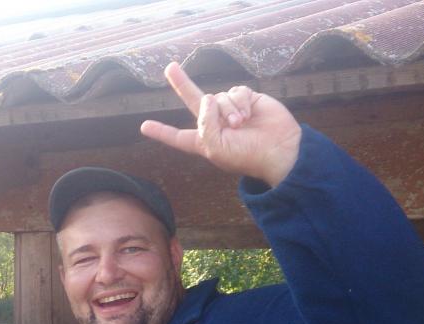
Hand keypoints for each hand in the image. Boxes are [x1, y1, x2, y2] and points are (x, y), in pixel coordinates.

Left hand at [139, 62, 301, 187]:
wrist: (278, 149)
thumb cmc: (245, 155)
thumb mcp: (215, 147)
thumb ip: (204, 123)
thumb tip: (207, 97)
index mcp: (203, 140)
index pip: (178, 136)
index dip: (162, 132)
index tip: (145, 127)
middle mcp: (214, 123)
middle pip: (193, 99)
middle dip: (181, 83)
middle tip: (170, 67)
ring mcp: (230, 109)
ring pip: (218, 97)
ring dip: (228, 110)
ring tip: (240, 124)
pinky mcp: (247, 99)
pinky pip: (235, 91)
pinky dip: (240, 101)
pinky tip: (249, 113)